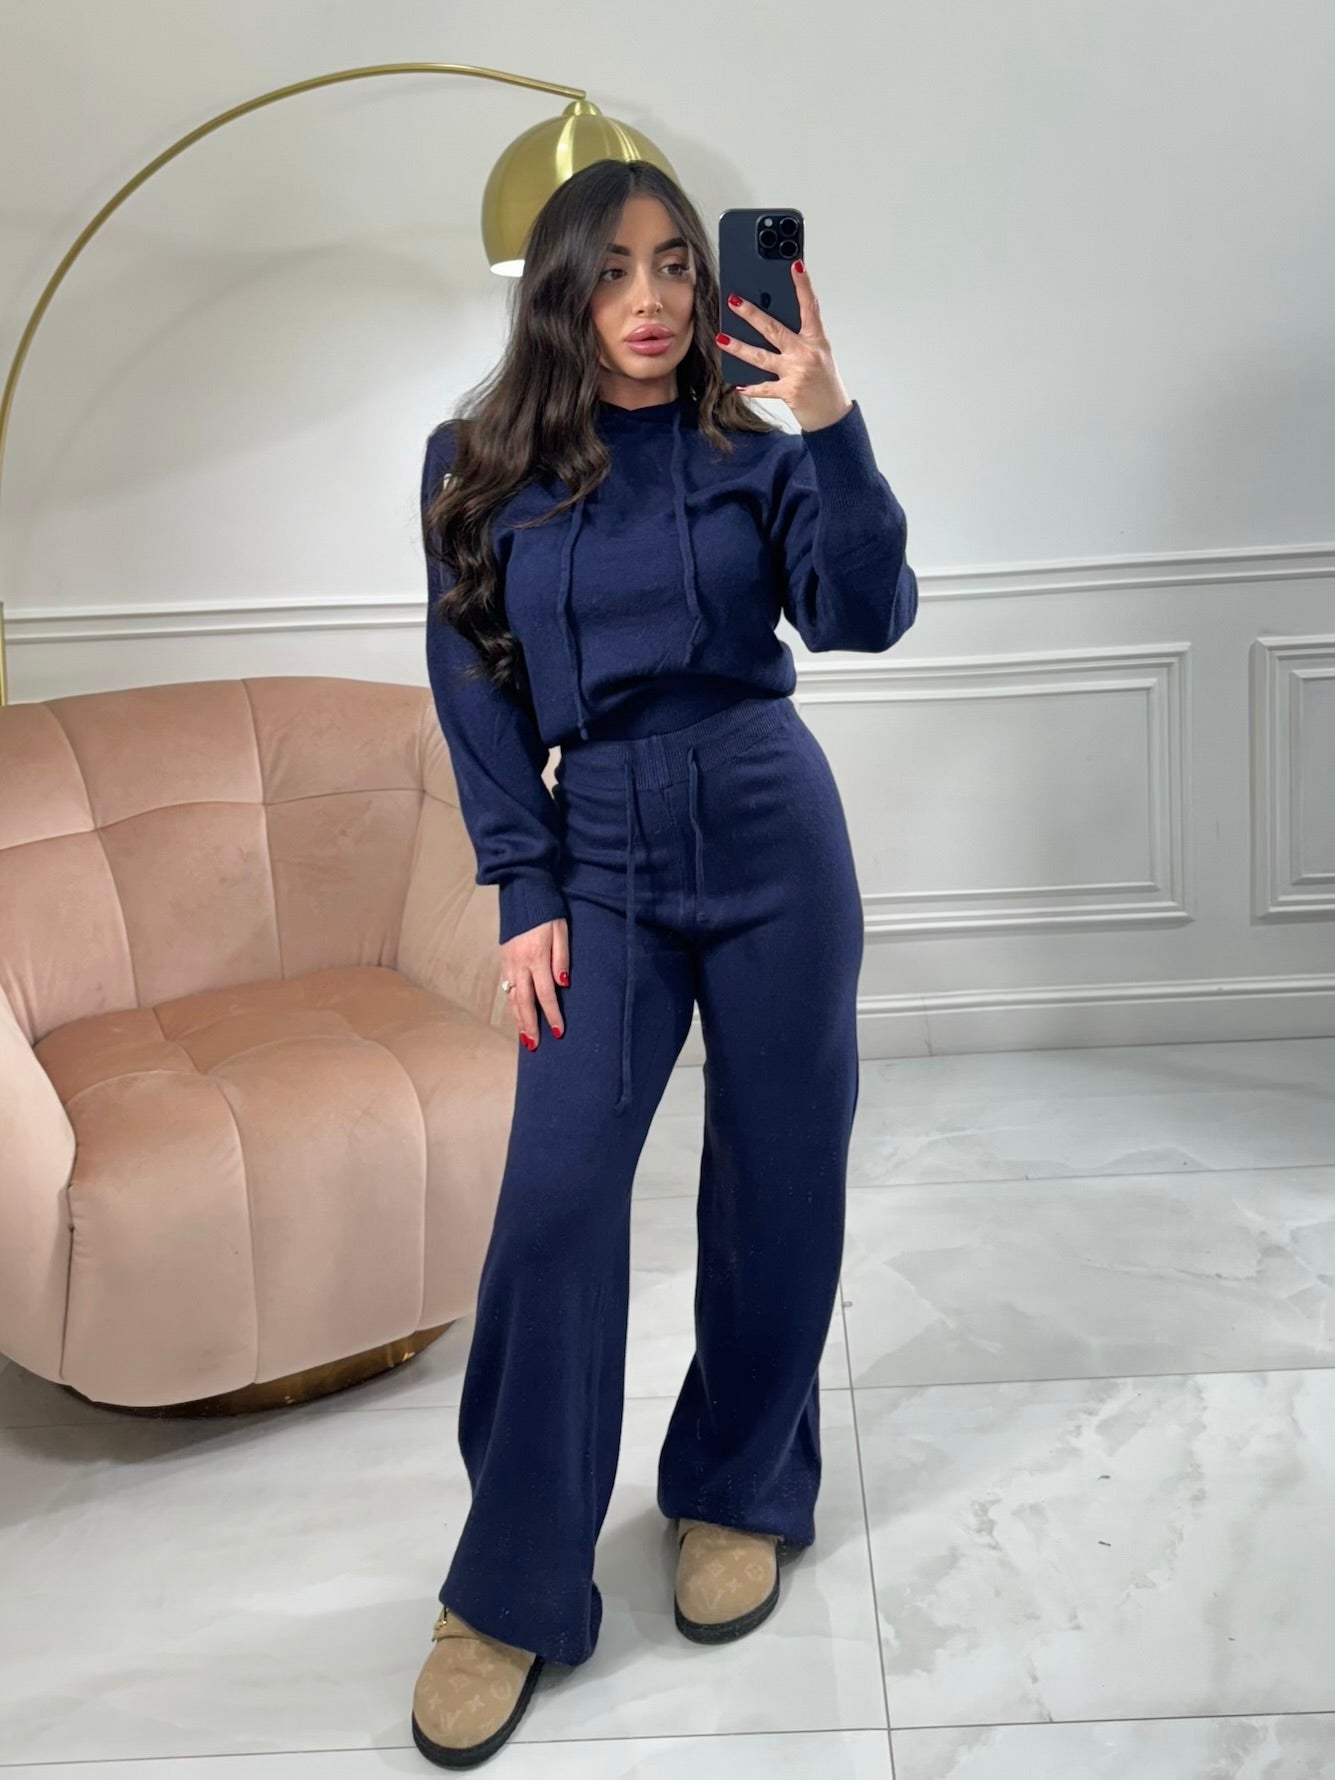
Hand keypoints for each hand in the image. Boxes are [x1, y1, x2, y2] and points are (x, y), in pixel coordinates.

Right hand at [502, 917, 568, 1050]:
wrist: (523, 893)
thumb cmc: (547, 912)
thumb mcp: (561, 931)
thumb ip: (562, 959)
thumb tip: (563, 984)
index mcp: (537, 958)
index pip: (545, 994)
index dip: (552, 1015)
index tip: (559, 1032)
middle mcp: (520, 964)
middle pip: (525, 1002)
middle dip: (530, 1025)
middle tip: (535, 1045)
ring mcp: (509, 963)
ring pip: (512, 998)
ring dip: (518, 1019)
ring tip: (524, 1038)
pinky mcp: (503, 960)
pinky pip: (506, 988)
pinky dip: (511, 1005)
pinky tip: (516, 1015)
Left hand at [716, 259, 852, 431]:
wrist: (832, 414)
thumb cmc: (825, 381)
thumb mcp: (819, 353)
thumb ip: (800, 337)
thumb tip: (773, 321)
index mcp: (816, 339)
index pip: (810, 306)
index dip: (803, 285)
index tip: (795, 265)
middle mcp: (805, 353)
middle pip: (774, 329)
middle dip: (751, 314)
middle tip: (734, 301)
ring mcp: (796, 372)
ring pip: (761, 356)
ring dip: (739, 347)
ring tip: (722, 338)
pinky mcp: (788, 391)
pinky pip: (764, 387)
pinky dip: (751, 387)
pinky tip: (738, 384)